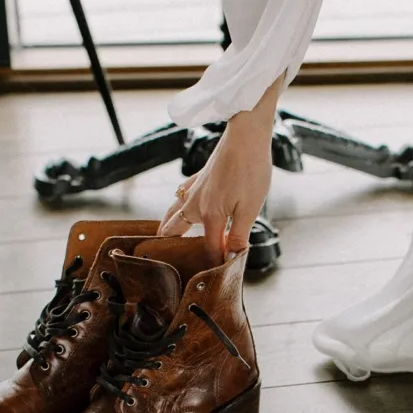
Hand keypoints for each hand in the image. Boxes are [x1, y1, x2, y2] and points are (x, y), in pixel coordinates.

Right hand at [160, 75, 283, 262]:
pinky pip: (180, 196)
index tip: (216, 279)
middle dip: (172, 248)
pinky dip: (176, 206)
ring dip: (168, 228)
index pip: (210, 249)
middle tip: (166, 263)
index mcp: (209, 215)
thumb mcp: (250, 208)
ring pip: (173, 213)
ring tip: (161, 240)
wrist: (246, 134)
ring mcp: (194, 189)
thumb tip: (230, 258)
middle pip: (176, 231)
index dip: (214, 264)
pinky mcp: (199, 176)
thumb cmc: (251, 170)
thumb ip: (238, 235)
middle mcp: (195, 204)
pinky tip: (179, 205)